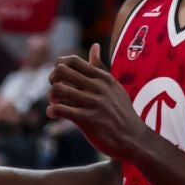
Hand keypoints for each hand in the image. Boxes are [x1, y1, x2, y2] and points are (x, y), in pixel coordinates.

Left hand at [47, 43, 146, 160]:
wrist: (133, 139)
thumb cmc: (122, 112)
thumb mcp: (114, 86)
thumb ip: (100, 67)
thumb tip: (94, 45)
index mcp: (101, 77)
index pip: (72, 60)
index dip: (59, 65)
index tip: (59, 76)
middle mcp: (96, 87)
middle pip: (61, 71)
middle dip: (52, 79)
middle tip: (54, 89)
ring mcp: (91, 103)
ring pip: (58, 89)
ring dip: (51, 96)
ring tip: (54, 103)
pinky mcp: (86, 120)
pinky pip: (60, 110)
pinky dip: (52, 111)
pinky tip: (53, 114)